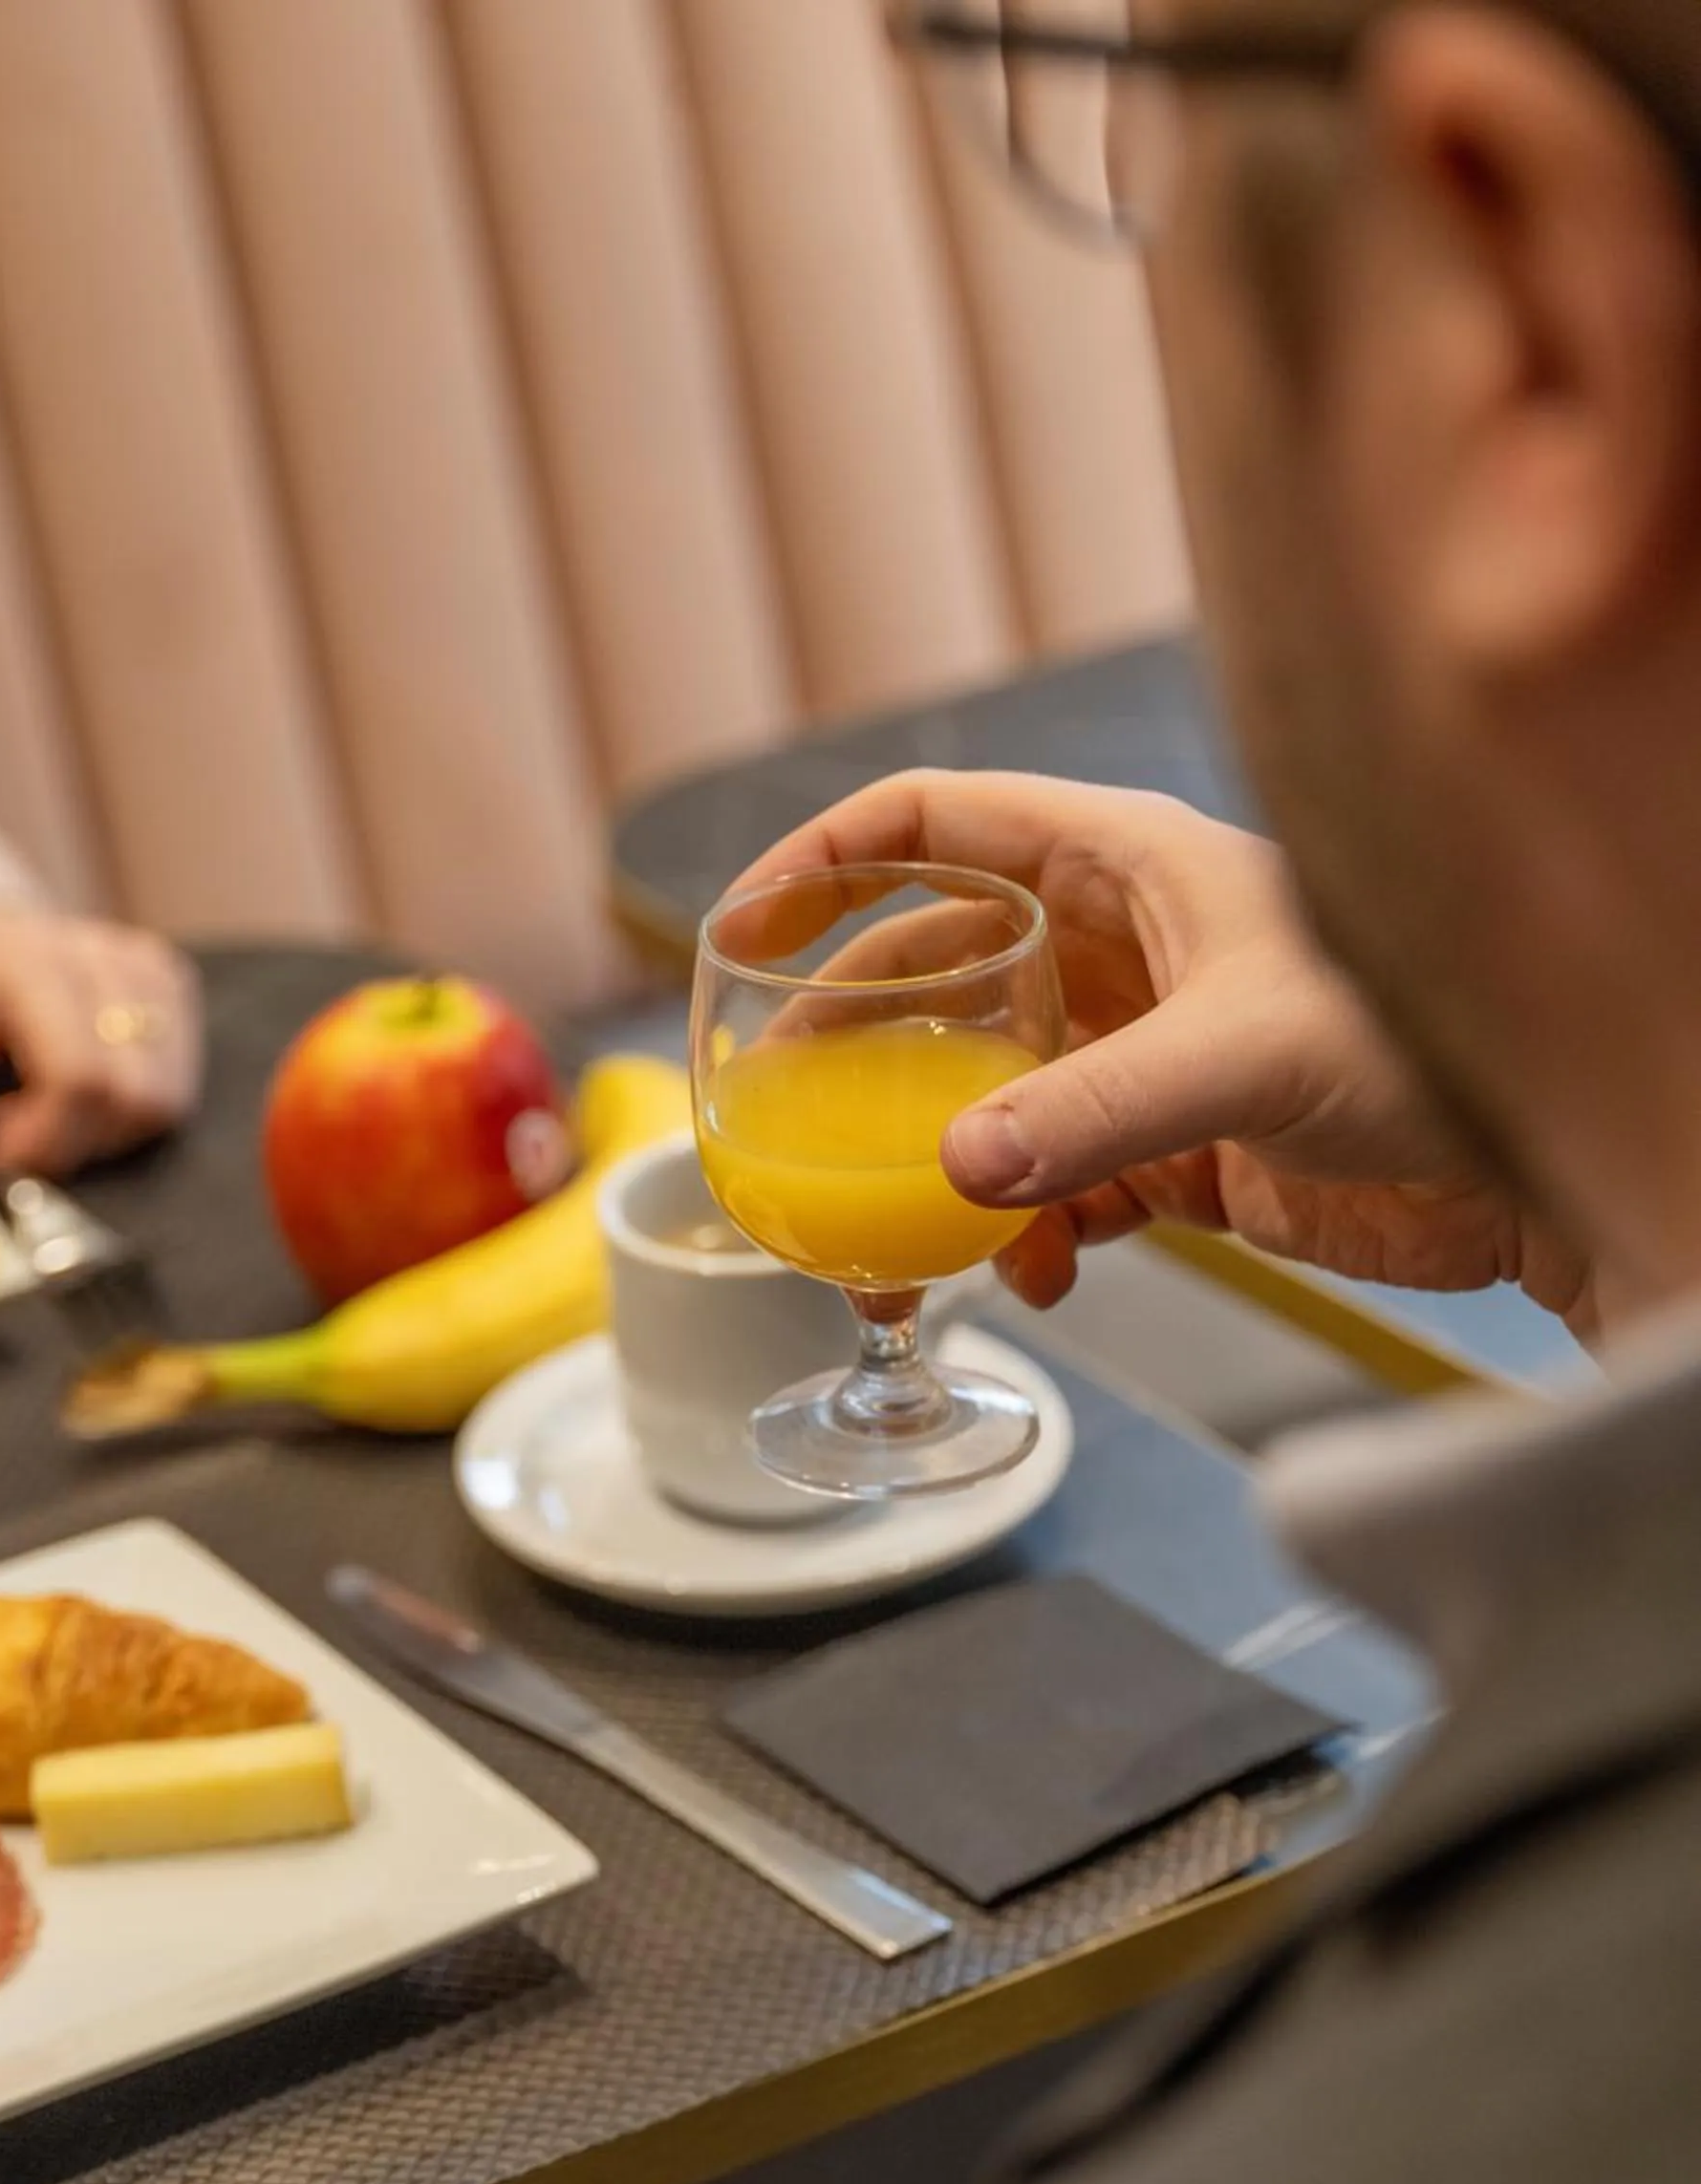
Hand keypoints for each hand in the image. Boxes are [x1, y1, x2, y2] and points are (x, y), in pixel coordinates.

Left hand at [0, 903, 201, 1187]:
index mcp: (29, 963)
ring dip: (105, 1131)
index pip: (81, 1077)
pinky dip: (128, 1111)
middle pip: (133, 1098)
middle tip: (17, 1127)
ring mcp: (149, 969)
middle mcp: (104, 958)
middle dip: (75, 1141)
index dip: (46, 1139)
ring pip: (164, 1101)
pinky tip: (79, 1088)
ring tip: (46, 1105)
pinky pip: (176, 1086)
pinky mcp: (173, 986)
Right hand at [731, 772, 1596, 1330]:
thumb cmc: (1426, 1047)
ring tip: (885, 1226)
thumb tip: (956, 1173)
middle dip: (849, 1039)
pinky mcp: (1171, 1150)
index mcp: (1127, 863)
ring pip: (982, 1087)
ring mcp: (1138, 1051)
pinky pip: (1048, 1183)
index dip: (825, 861)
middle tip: (776, 1107)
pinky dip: (1019, 1232)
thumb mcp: (1248, 1055)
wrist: (1531, 1168)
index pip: (939, 823)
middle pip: (933, 967)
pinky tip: (1027, 1274)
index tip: (740, 927)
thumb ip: (1097, 1114)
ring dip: (928, 1157)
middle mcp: (1121, 946)